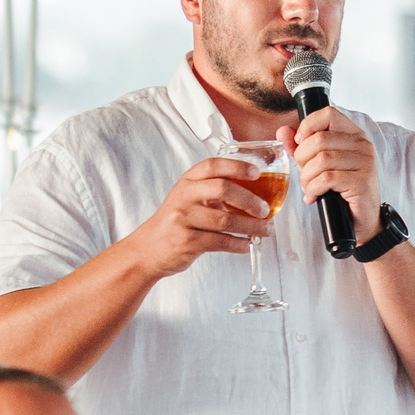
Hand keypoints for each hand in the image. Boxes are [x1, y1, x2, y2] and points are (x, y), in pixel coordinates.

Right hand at [122, 156, 275, 281]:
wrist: (149, 249)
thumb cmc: (175, 222)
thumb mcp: (189, 199)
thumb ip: (213, 192)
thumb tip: (254, 195)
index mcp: (187, 181)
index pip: (213, 165)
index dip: (237, 167)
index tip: (257, 173)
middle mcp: (184, 196)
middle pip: (223, 189)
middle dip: (250, 200)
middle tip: (264, 209)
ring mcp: (183, 219)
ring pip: (225, 220)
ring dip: (251, 226)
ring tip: (265, 230)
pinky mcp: (187, 241)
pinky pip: (220, 242)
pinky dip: (239, 244)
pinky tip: (247, 245)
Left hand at [288, 106, 382, 240]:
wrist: (361, 221)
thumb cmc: (340, 191)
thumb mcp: (318, 166)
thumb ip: (300, 147)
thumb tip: (282, 131)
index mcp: (354, 135)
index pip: (328, 114)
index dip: (308, 126)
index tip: (300, 144)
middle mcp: (362, 145)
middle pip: (319, 139)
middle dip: (302, 159)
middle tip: (304, 175)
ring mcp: (365, 163)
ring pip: (321, 160)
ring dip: (307, 178)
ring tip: (309, 188)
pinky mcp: (362, 182)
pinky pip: (327, 179)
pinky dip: (313, 189)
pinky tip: (314, 196)